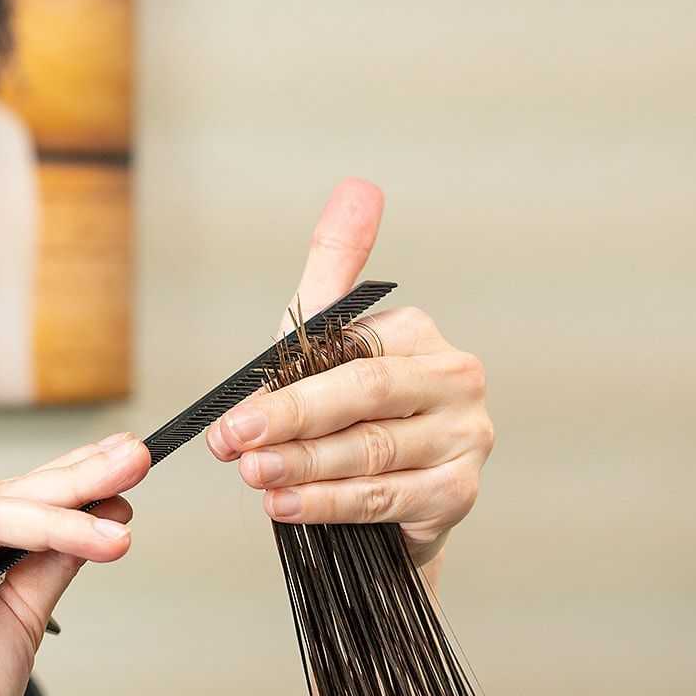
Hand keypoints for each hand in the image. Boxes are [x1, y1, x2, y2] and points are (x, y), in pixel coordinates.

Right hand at [0, 434, 150, 695]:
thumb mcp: (21, 621)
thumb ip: (50, 563)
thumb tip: (106, 511)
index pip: (11, 505)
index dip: (67, 482)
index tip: (128, 465)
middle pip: (0, 494)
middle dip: (73, 478)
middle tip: (134, 460)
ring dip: (43, 516)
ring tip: (101, 537)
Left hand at [205, 179, 493, 567]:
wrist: (388, 500)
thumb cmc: (347, 412)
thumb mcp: (328, 340)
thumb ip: (333, 269)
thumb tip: (359, 187)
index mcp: (421, 336)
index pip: (351, 356)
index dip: (286, 392)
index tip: (230, 422)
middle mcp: (454, 380)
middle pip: (366, 397)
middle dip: (293, 423)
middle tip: (236, 447)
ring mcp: (465, 438)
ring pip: (373, 453)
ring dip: (305, 468)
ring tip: (255, 479)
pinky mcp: (459, 492)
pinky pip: (387, 498)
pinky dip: (332, 504)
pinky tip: (289, 508)